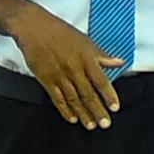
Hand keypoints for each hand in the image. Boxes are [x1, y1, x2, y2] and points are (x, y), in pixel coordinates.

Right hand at [18, 8, 124, 130]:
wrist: (33, 28)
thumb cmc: (60, 32)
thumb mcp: (84, 40)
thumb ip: (102, 55)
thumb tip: (119, 62)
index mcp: (85, 57)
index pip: (100, 80)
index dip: (108, 95)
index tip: (115, 107)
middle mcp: (73, 68)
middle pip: (88, 93)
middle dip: (97, 110)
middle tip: (105, 124)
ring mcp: (59, 75)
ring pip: (73, 98)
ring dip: (83, 113)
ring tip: (90, 125)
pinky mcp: (45, 79)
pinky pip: (57, 98)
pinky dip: (64, 109)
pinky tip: (71, 118)